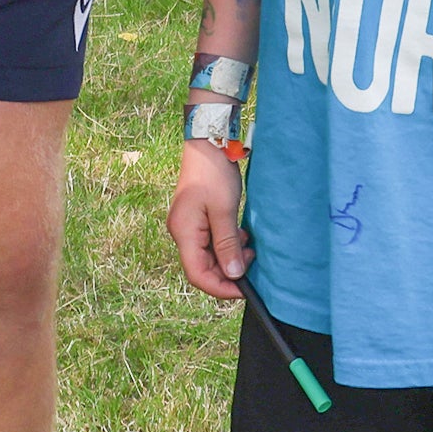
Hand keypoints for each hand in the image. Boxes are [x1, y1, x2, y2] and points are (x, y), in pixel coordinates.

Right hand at [167, 140, 251, 299]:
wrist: (208, 142)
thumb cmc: (213, 173)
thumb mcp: (223, 210)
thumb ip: (227, 244)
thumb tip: (233, 275)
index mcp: (183, 232)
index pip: (197, 275)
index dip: (220, 287)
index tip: (243, 289)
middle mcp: (181, 232)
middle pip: (202, 267)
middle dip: (227, 272)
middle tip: (251, 263)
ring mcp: (188, 225)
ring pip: (208, 255)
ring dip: (229, 257)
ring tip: (249, 248)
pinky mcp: (196, 218)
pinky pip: (210, 242)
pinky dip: (226, 245)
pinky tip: (241, 236)